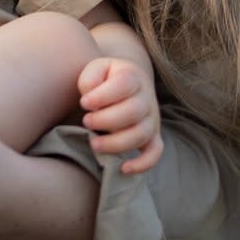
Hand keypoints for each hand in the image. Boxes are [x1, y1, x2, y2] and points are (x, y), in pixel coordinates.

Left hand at [77, 56, 162, 173]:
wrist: (129, 81)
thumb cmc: (105, 79)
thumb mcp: (95, 70)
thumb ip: (90, 80)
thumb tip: (90, 101)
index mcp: (132, 76)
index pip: (124, 84)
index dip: (102, 96)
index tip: (84, 103)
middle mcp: (146, 98)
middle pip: (133, 112)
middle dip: (105, 120)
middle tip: (86, 122)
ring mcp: (151, 118)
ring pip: (141, 134)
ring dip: (116, 143)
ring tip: (94, 144)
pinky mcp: (152, 136)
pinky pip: (155, 152)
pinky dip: (143, 163)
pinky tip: (124, 169)